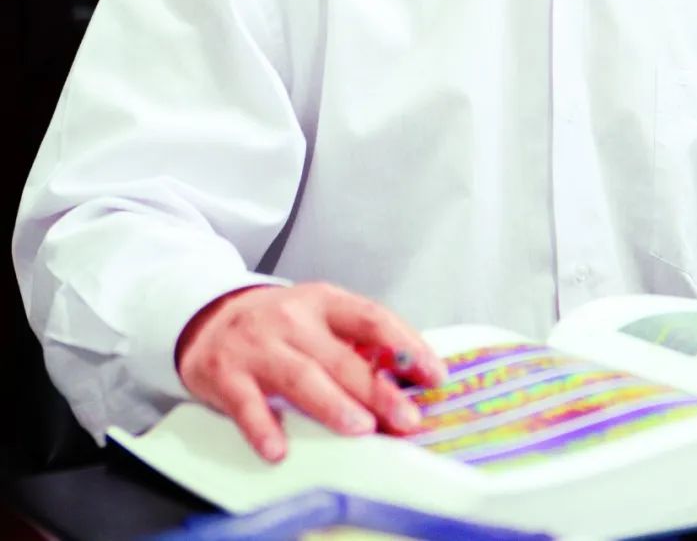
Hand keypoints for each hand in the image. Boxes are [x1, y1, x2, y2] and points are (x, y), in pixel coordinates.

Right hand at [175, 282, 448, 461]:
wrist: (210, 316)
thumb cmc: (279, 324)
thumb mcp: (319, 316)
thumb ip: (356, 342)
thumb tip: (409, 379)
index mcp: (324, 301)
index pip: (373, 319)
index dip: (405, 346)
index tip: (433, 374)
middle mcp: (293, 319)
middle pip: (341, 356)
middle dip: (377, 390)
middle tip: (406, 419)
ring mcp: (258, 345)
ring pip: (300, 376)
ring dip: (333, 404)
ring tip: (361, 429)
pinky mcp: (226, 374)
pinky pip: (246, 404)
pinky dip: (262, 427)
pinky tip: (279, 448)